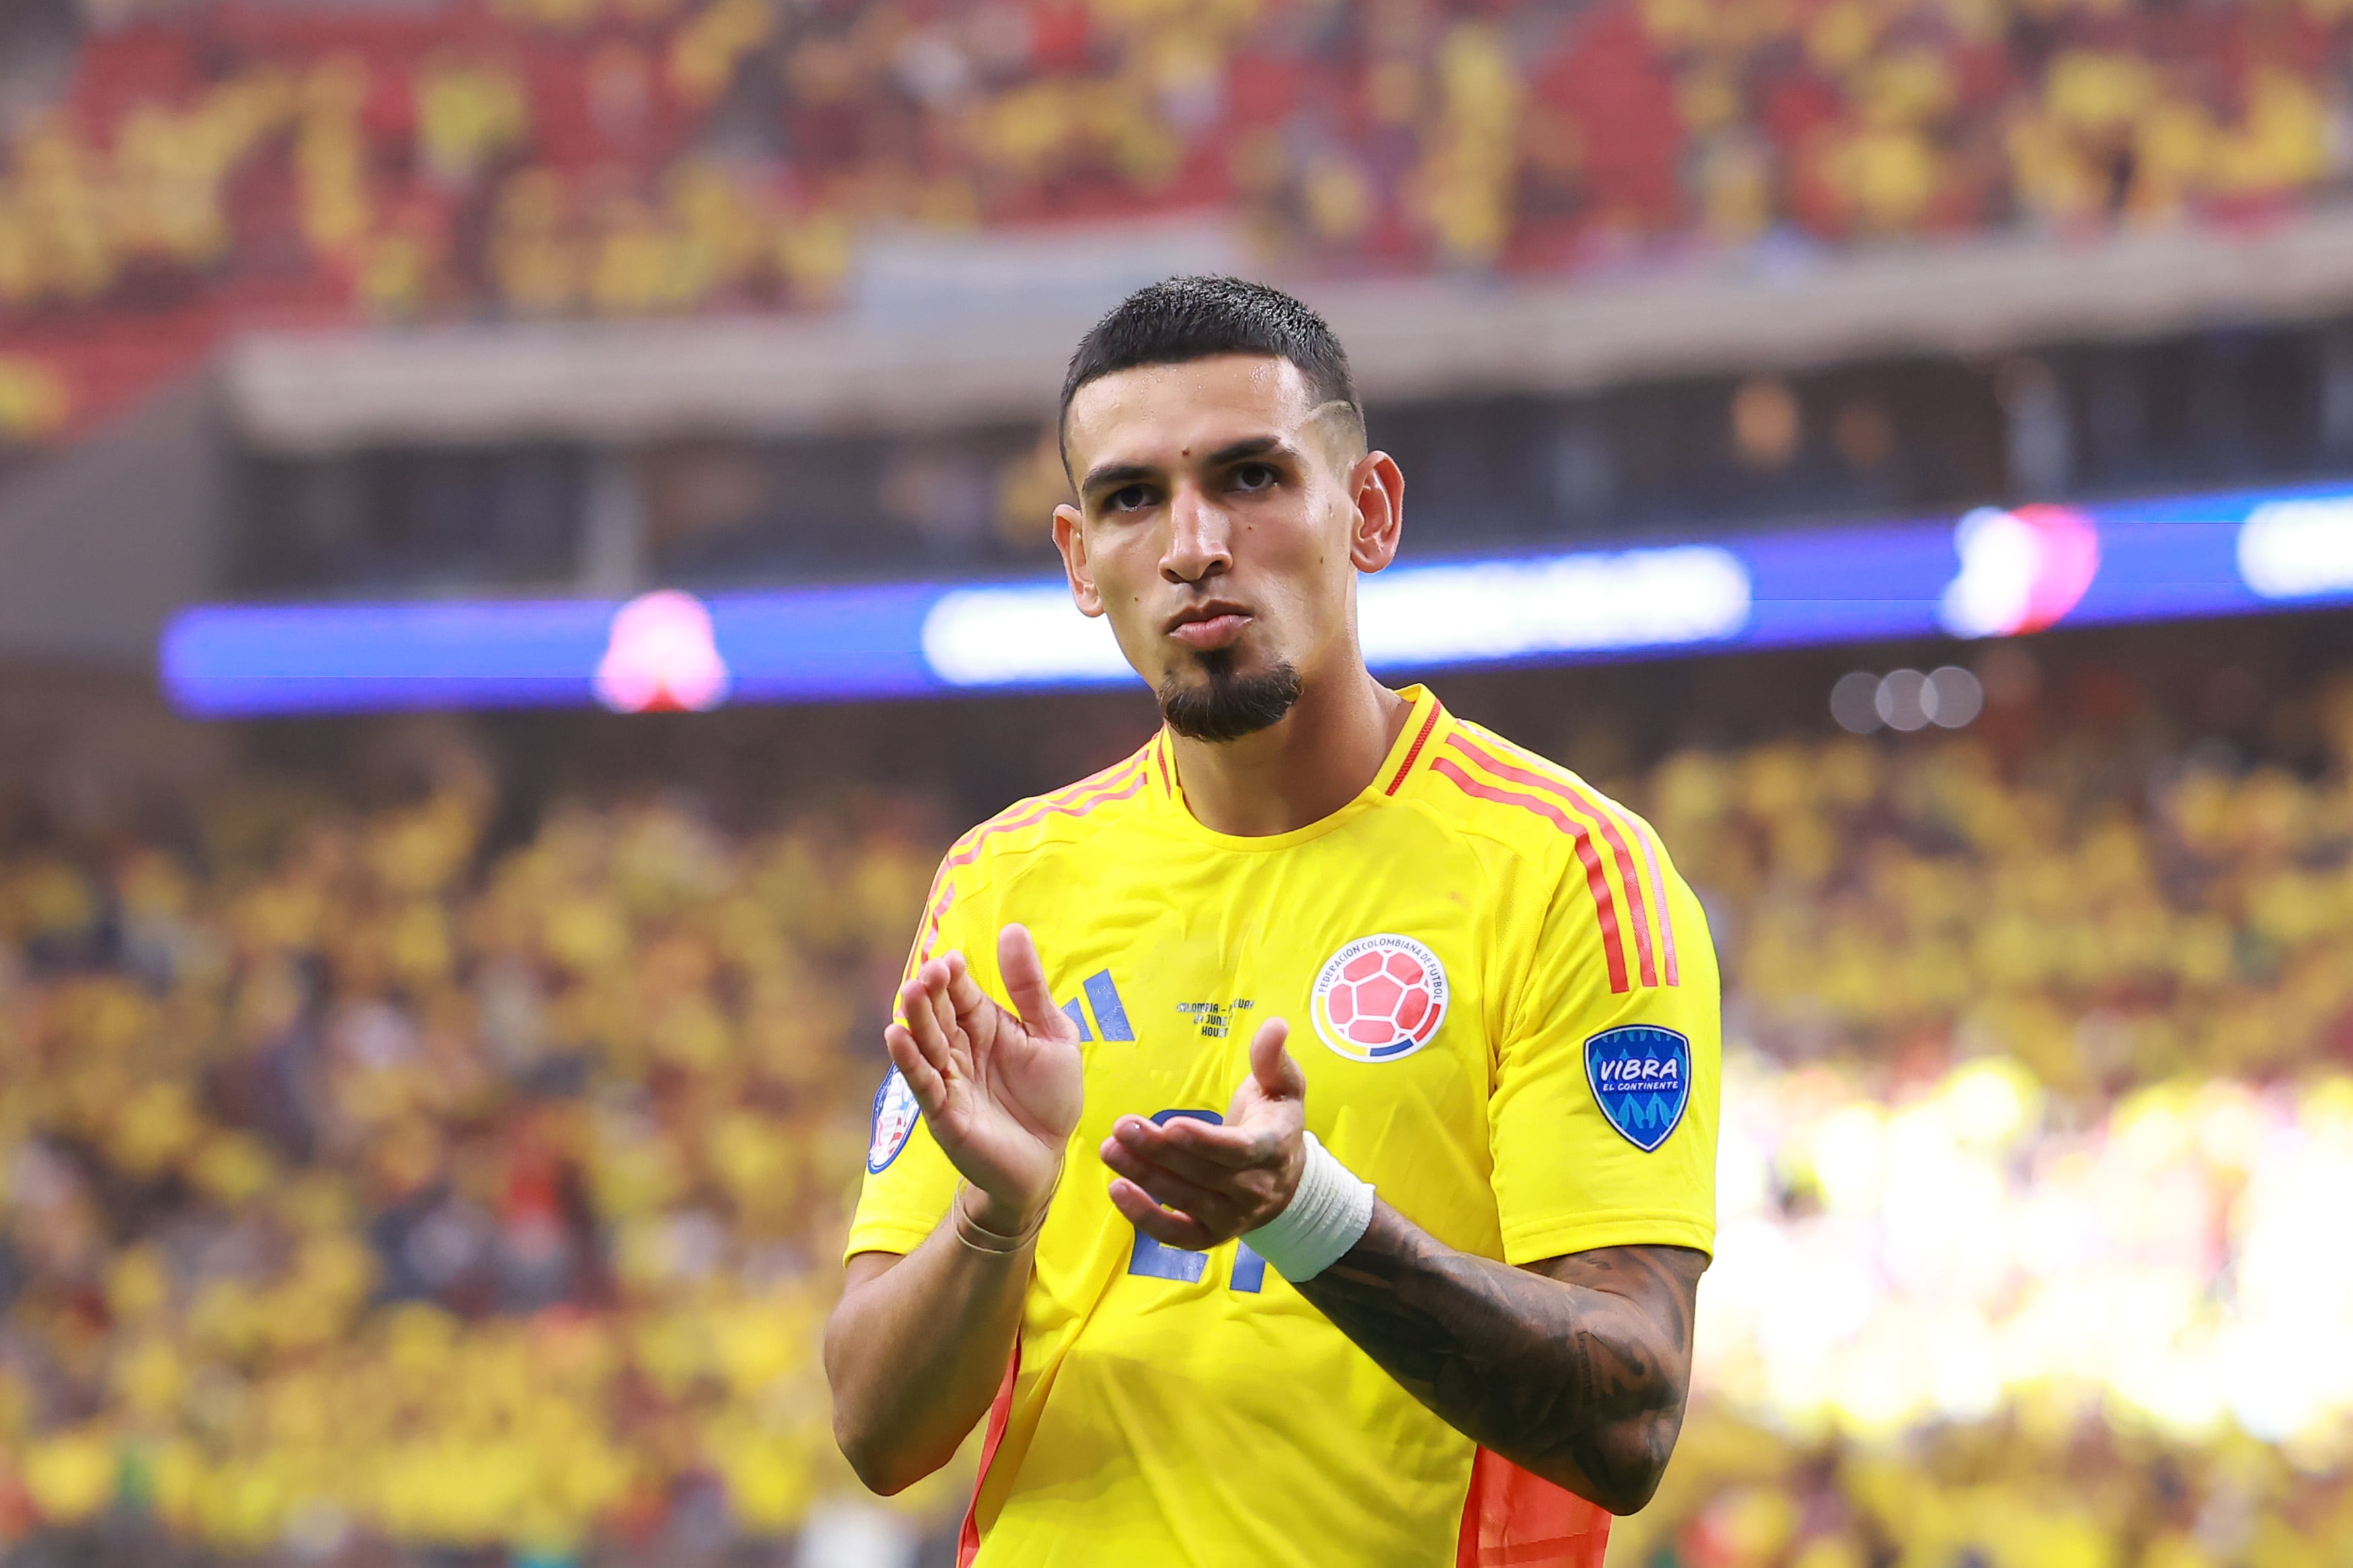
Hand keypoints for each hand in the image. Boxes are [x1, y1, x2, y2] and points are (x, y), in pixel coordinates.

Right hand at [885, 924, 1083, 1232]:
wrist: (1049, 1158)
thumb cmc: (1050, 1097)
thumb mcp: (1052, 1034)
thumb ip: (1030, 987)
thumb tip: (1012, 929)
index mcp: (984, 1025)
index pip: (961, 992)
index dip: (954, 976)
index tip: (951, 960)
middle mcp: (960, 1048)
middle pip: (939, 1014)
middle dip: (932, 993)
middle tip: (929, 973)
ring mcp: (949, 1079)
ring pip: (927, 1044)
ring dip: (916, 1020)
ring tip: (910, 994)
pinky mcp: (944, 1113)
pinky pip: (923, 1083)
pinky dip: (909, 1061)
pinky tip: (895, 1036)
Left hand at [1100, 1015, 1306, 1249]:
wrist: (1288, 1180)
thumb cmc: (1275, 1123)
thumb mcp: (1283, 1088)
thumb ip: (1272, 1059)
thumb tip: (1275, 1025)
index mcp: (1272, 1150)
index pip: (1238, 1151)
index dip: (1204, 1142)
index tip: (1171, 1124)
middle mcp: (1254, 1190)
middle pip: (1202, 1175)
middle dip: (1159, 1151)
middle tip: (1121, 1127)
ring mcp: (1231, 1218)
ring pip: (1184, 1201)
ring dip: (1144, 1177)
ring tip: (1110, 1149)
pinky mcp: (1209, 1236)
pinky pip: (1176, 1235)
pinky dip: (1145, 1218)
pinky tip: (1117, 1190)